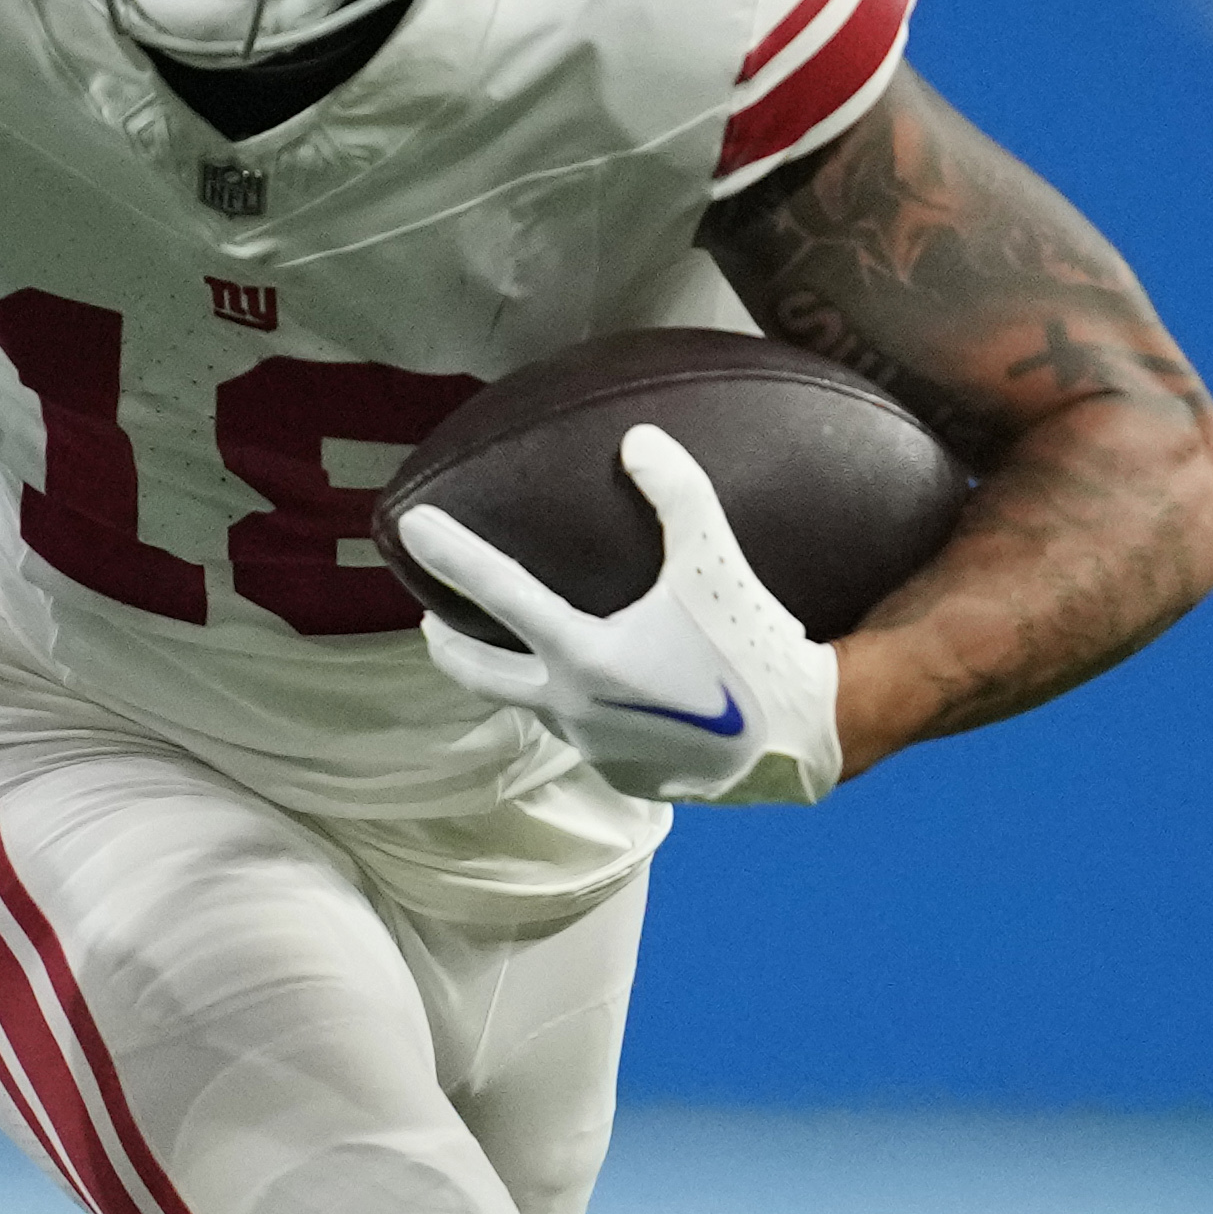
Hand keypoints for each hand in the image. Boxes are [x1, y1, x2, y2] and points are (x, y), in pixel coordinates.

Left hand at [396, 428, 848, 805]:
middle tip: (430, 619)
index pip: (498, 593)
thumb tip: (637, 439)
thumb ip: (677, 495)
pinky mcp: (618, 773)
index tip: (412, 528)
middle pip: (479, 673)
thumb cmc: (753, 643)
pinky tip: (593, 691)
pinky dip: (573, 705)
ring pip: (532, 705)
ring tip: (517, 650)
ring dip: (516, 677)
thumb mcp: (716, 560)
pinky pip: (580, 732)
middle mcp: (572, 706)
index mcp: (583, 654)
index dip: (451, 555)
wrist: (800, 735)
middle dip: (447, 645)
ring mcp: (591, 747)